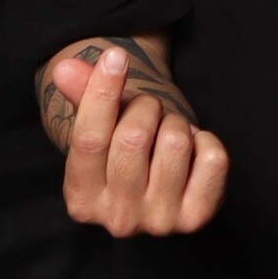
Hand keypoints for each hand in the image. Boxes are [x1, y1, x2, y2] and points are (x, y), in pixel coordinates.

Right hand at [46, 42, 227, 235]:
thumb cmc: (126, 144)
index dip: (102, 91)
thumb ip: (82, 94)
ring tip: (167, 136)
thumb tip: (65, 69)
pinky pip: (213, 158)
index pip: (88, 139)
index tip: (116, 56)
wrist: (164, 179)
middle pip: (133, 137)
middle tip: (150, 113)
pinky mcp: (196, 218)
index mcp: (80, 198)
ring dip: (176, 123)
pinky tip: (192, 153)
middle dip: (146, 107)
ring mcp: (158, 222)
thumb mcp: (102, 122)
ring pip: (175, 142)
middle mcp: (116, 219)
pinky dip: (205, 140)